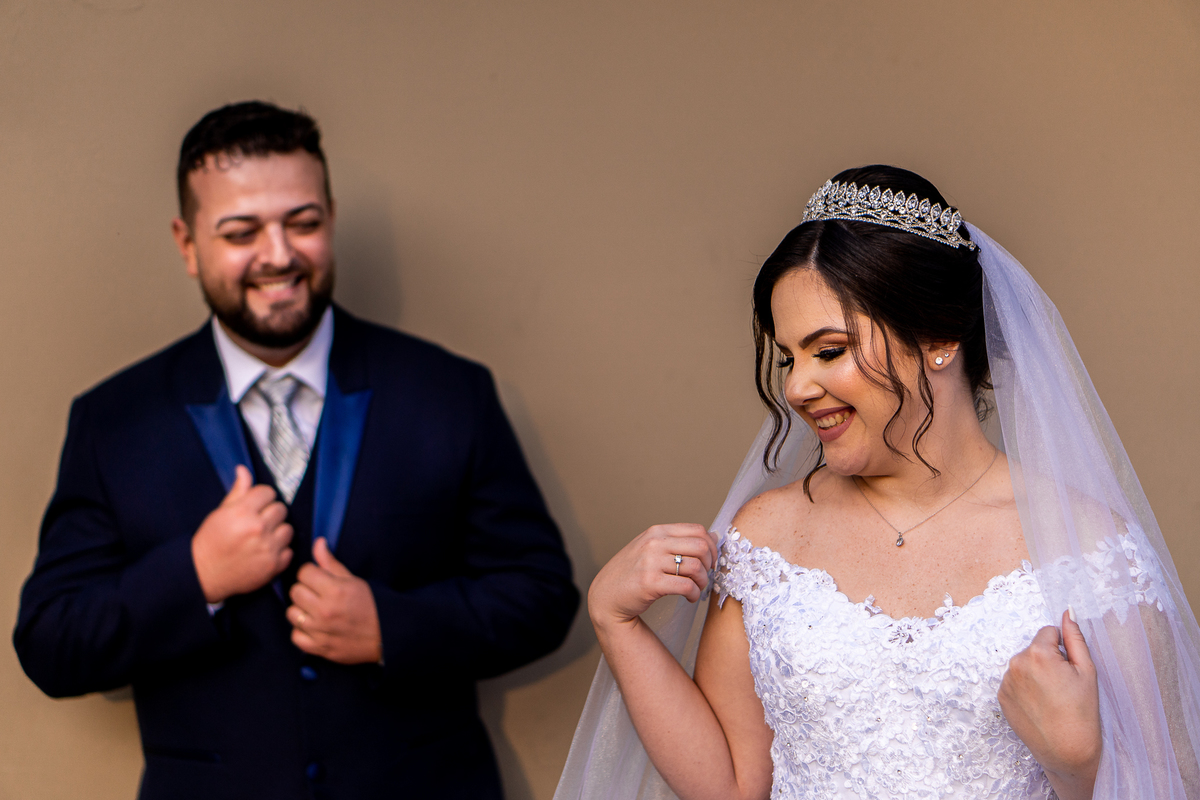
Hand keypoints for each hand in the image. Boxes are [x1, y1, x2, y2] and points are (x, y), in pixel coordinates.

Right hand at [192, 465, 292, 603]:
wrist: (203, 575)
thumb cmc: (210, 542)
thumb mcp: (220, 513)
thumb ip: (237, 491)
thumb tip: (244, 469)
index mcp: (242, 512)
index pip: (268, 492)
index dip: (261, 497)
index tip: (256, 504)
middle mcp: (258, 529)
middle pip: (281, 509)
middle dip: (271, 512)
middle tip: (259, 520)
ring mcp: (268, 548)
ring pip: (288, 529)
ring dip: (278, 531)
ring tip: (264, 536)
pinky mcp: (274, 566)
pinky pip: (289, 550)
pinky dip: (280, 551)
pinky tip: (266, 551)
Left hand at [286, 537, 382, 664]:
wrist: (385, 635)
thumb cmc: (370, 604)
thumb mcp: (353, 580)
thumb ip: (331, 563)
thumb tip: (318, 543)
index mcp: (334, 590)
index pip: (304, 572)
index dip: (311, 573)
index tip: (319, 578)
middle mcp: (324, 610)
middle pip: (295, 591)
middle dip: (305, 589)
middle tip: (317, 593)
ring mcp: (320, 631)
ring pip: (291, 613)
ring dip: (301, 609)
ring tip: (314, 609)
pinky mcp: (318, 648)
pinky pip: (295, 636)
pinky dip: (302, 631)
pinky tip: (313, 626)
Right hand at [588, 523, 717, 634]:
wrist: (606, 597)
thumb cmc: (631, 574)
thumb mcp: (650, 549)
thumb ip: (677, 541)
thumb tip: (714, 537)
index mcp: (656, 531)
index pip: (697, 530)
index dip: (711, 546)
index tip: (711, 560)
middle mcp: (654, 543)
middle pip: (701, 547)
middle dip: (710, 564)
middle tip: (706, 575)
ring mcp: (651, 562)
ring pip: (696, 567)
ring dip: (703, 582)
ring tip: (697, 588)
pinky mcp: (650, 583)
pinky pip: (686, 586)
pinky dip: (694, 594)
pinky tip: (690, 597)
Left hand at [998, 609, 1100, 799]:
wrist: (1067, 751)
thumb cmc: (1082, 713)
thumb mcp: (1087, 671)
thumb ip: (1075, 638)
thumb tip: (1068, 612)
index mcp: (1037, 653)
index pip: (1049, 632)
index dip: (1062, 649)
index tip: (1069, 669)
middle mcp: (1015, 663)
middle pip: (1035, 648)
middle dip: (1048, 660)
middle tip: (1063, 687)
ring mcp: (1005, 681)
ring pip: (1024, 665)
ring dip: (1036, 674)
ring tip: (1052, 698)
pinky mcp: (1001, 697)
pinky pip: (1015, 681)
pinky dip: (1026, 688)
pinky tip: (1040, 705)